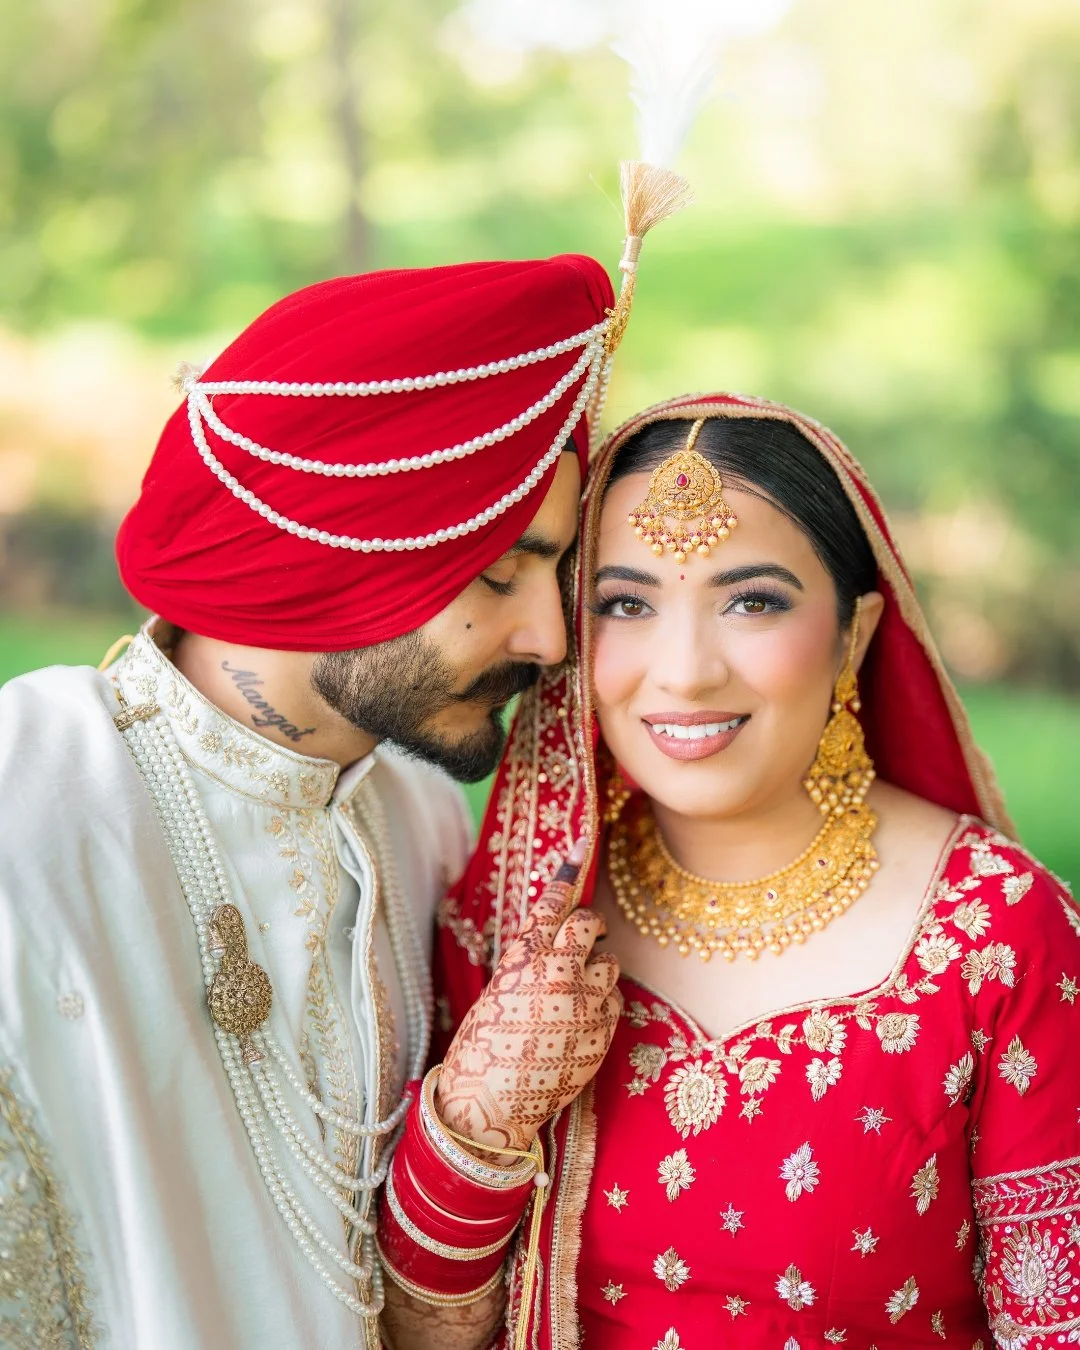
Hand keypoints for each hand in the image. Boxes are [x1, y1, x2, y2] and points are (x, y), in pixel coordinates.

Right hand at [436, 840, 621, 1154]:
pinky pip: (614, 1001)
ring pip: (610, 963)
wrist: (491, 1103)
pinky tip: (579, 1022)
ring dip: (597, 970)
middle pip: (590, 923)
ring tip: (573, 994)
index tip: (584, 843)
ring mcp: (584, 1002)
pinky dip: (601, 1005)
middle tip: (581, 941)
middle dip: (588, 928)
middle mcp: (557, 971)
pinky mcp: (602, 1031)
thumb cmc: (485, 1046)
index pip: (553, 901)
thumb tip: (556, 939)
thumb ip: (530, 960)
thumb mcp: (499, 989)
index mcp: (524, 956)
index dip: (569, 870)